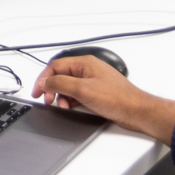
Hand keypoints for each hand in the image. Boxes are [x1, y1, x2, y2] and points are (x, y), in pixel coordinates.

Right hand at [32, 56, 174, 143]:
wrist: (137, 111)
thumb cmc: (117, 98)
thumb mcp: (82, 90)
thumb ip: (60, 83)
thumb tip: (45, 81)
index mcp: (84, 63)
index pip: (55, 66)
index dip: (44, 79)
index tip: (37, 92)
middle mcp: (88, 70)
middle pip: (61, 76)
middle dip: (53, 89)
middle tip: (48, 101)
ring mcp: (93, 81)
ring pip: (69, 86)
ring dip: (62, 97)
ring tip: (64, 106)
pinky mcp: (97, 93)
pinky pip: (78, 94)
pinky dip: (72, 101)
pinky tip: (73, 108)